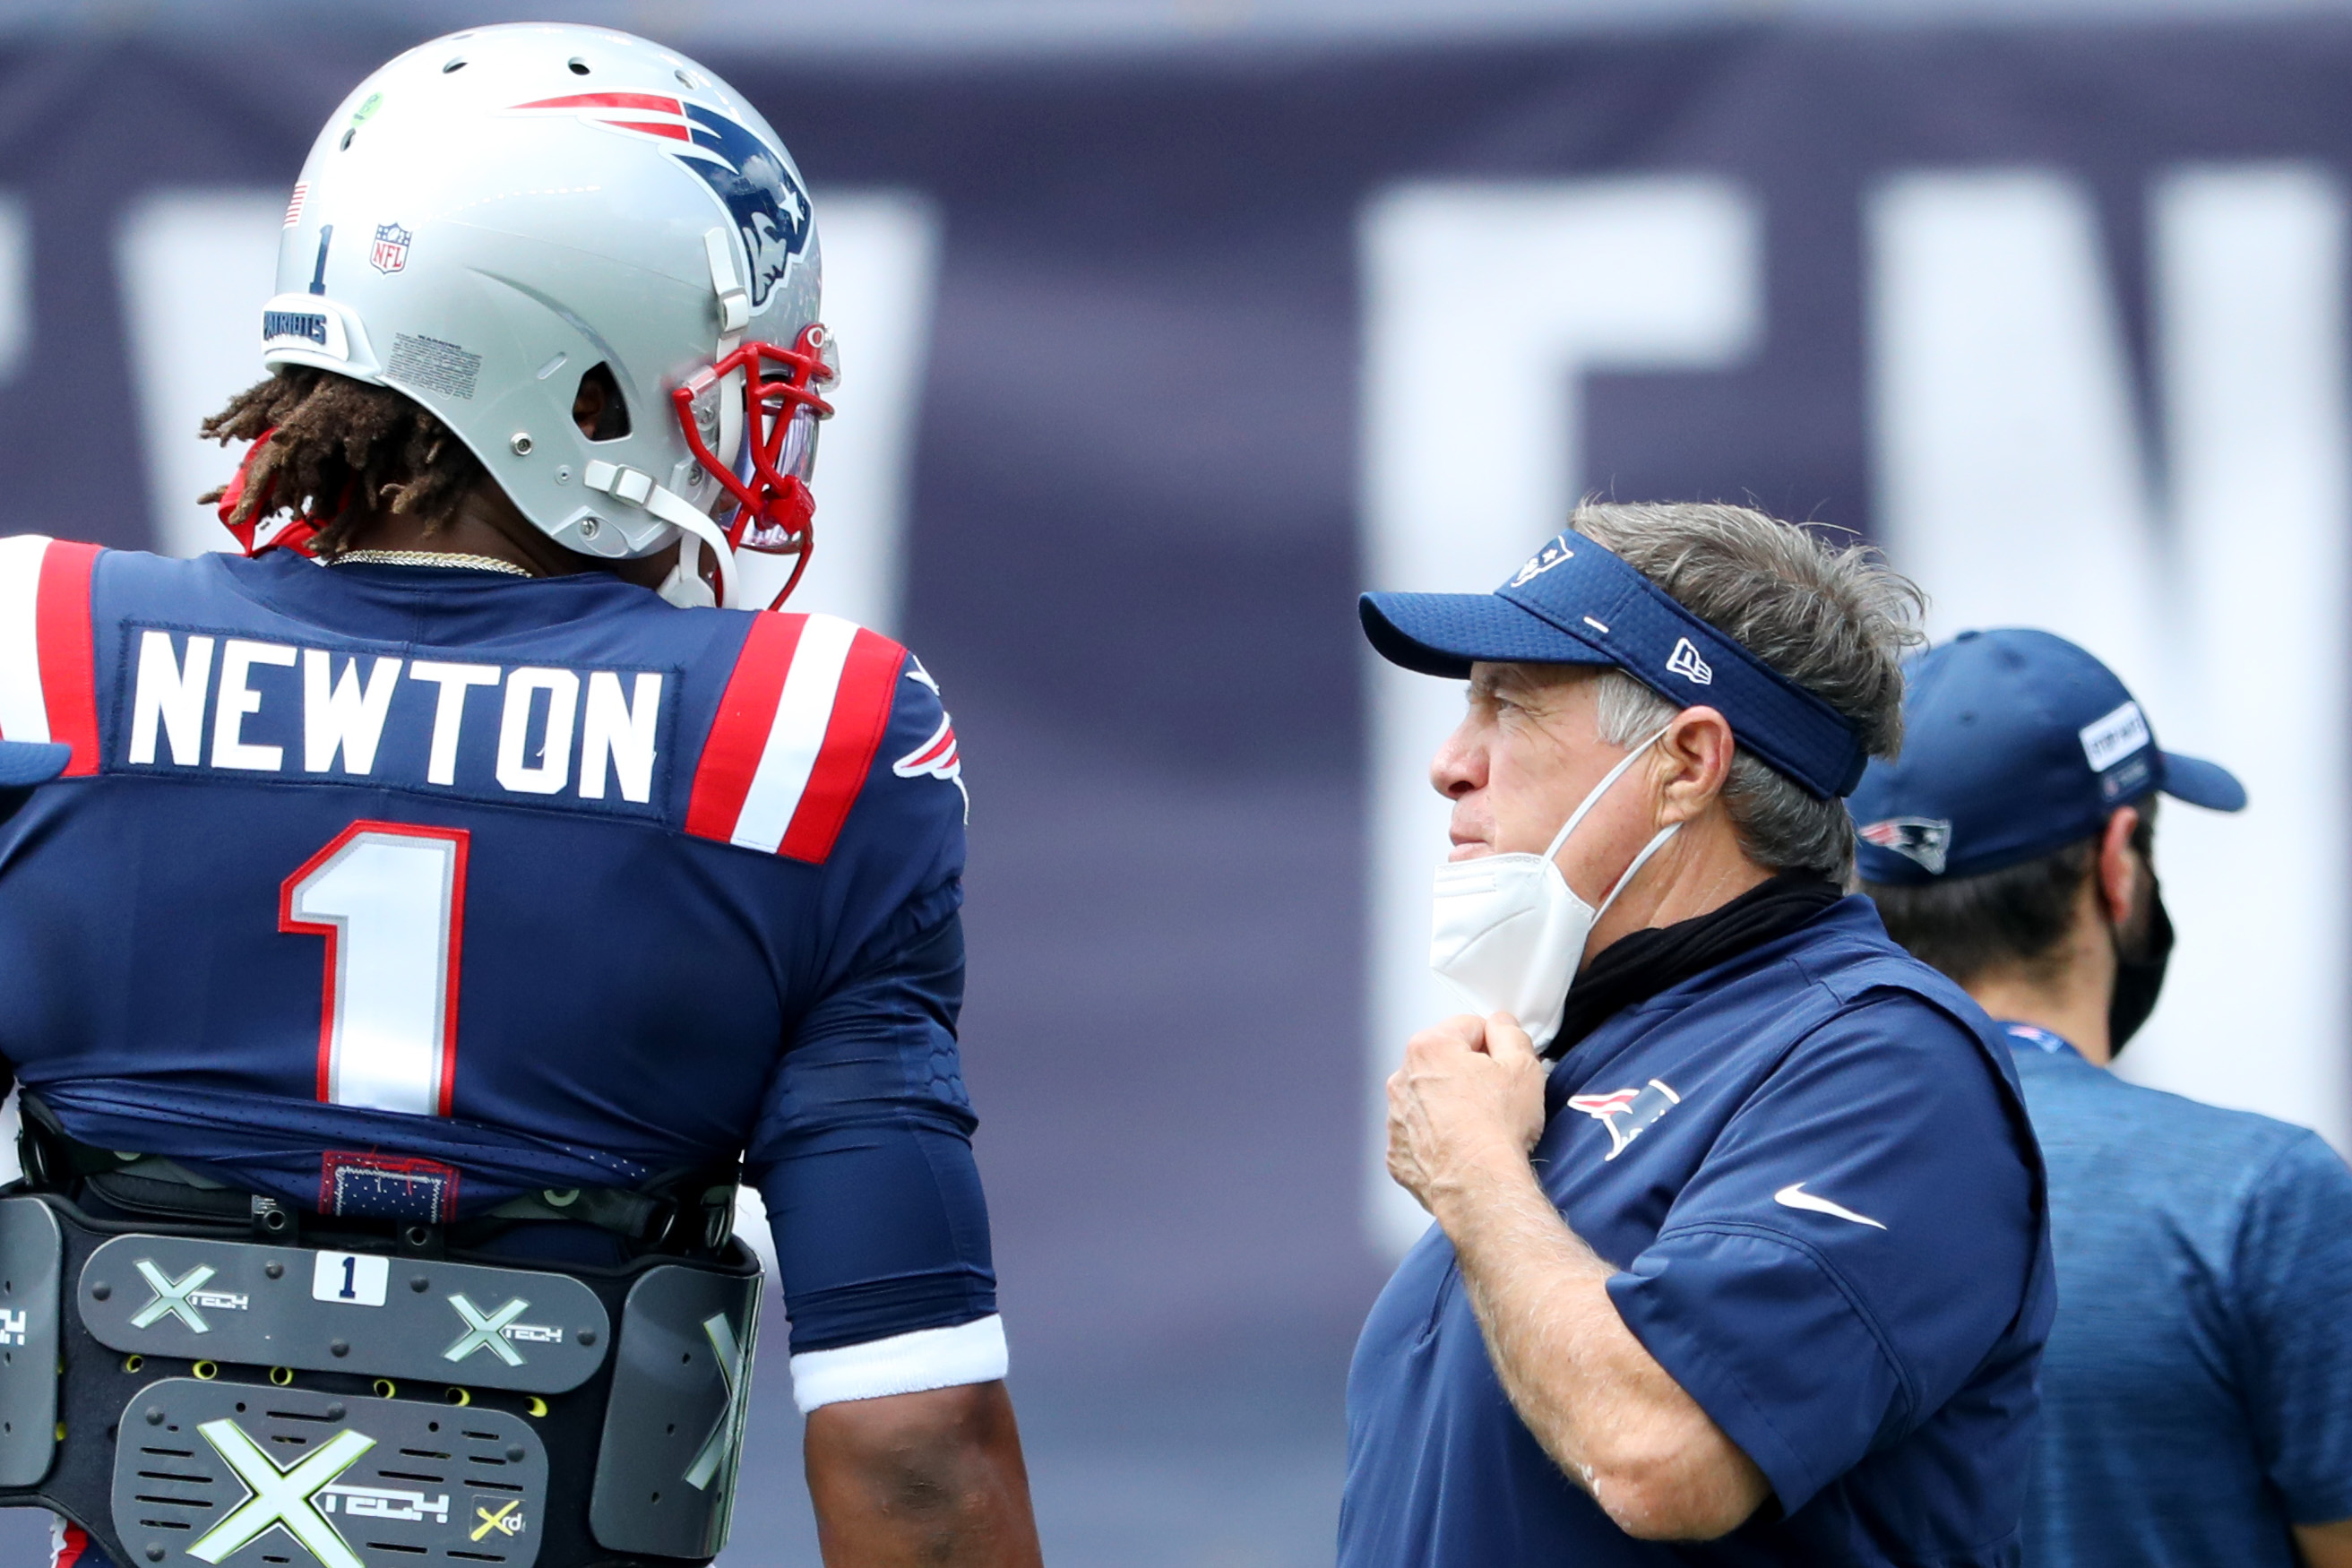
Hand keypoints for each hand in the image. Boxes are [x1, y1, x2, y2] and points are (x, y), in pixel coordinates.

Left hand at [1386, 1012, 1547, 1218]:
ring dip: (1452, 1105)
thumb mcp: (1523, 1065)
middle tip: (1496, 1099)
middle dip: (1470, 1074)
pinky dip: (1439, 1137)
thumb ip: (1510, 1032)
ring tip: (1480, 1127)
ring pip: (1431, 1098)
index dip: (1495, 1046)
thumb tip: (1501, 1026)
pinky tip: (1462, 1147)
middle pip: (1445, 1061)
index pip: (1468, 1027)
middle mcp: (1403, 1078)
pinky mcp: (1397, 1150)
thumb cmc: (1496, 1130)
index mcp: (1430, 1048)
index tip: (1504, 1066)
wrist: (1479, 1185)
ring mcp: (1396, 1116)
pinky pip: (1421, 1133)